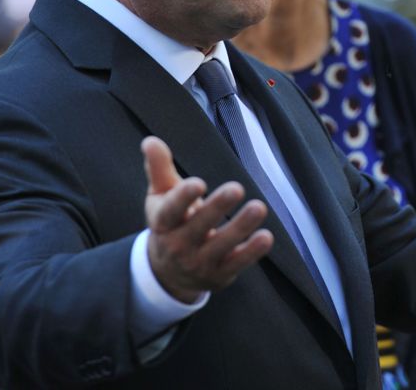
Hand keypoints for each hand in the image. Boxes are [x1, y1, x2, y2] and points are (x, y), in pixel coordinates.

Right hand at [142, 136, 273, 302]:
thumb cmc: (170, 222)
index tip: (198, 183)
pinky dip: (252, 252)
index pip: (170, 210)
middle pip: (198, 226)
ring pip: (221, 245)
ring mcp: (200, 262)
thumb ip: (159, 168)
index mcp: (163, 223)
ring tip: (259, 207)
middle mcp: (178, 245)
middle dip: (217, 208)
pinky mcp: (220, 274)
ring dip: (241, 227)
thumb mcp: (160, 196)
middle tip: (236, 188)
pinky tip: (266, 237)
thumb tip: (150, 141)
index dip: (182, 197)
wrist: (169, 272)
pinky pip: (237, 263)